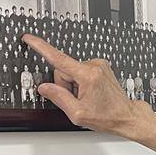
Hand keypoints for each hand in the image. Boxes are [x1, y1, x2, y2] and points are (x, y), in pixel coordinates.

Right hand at [22, 35, 152, 137]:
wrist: (126, 116)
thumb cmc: (108, 116)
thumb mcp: (78, 113)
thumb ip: (58, 98)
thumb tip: (44, 87)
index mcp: (88, 75)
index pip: (58, 58)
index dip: (41, 47)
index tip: (29, 38)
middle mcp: (94, 65)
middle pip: (63, 69)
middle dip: (64, 85)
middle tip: (76, 100)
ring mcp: (99, 65)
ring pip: (71, 71)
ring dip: (73, 85)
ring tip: (86, 98)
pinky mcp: (100, 67)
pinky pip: (80, 71)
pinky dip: (80, 83)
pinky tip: (90, 93)